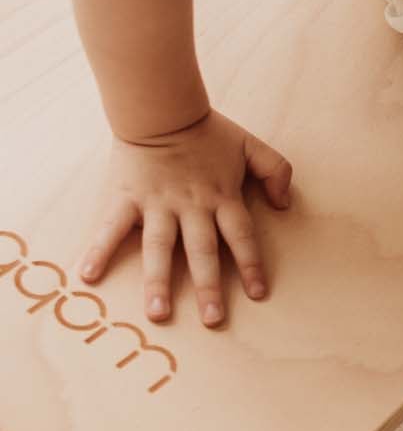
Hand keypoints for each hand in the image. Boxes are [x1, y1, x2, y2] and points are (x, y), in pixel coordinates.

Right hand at [76, 109, 293, 326]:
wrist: (161, 110)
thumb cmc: (208, 131)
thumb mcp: (252, 146)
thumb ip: (277, 171)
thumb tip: (285, 205)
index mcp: (222, 197)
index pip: (241, 237)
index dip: (251, 265)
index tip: (258, 293)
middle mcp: (191, 207)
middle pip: (202, 251)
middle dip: (208, 287)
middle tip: (212, 320)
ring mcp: (157, 204)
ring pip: (160, 248)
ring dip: (158, 282)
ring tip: (157, 314)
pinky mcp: (127, 198)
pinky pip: (111, 228)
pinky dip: (98, 251)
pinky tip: (88, 276)